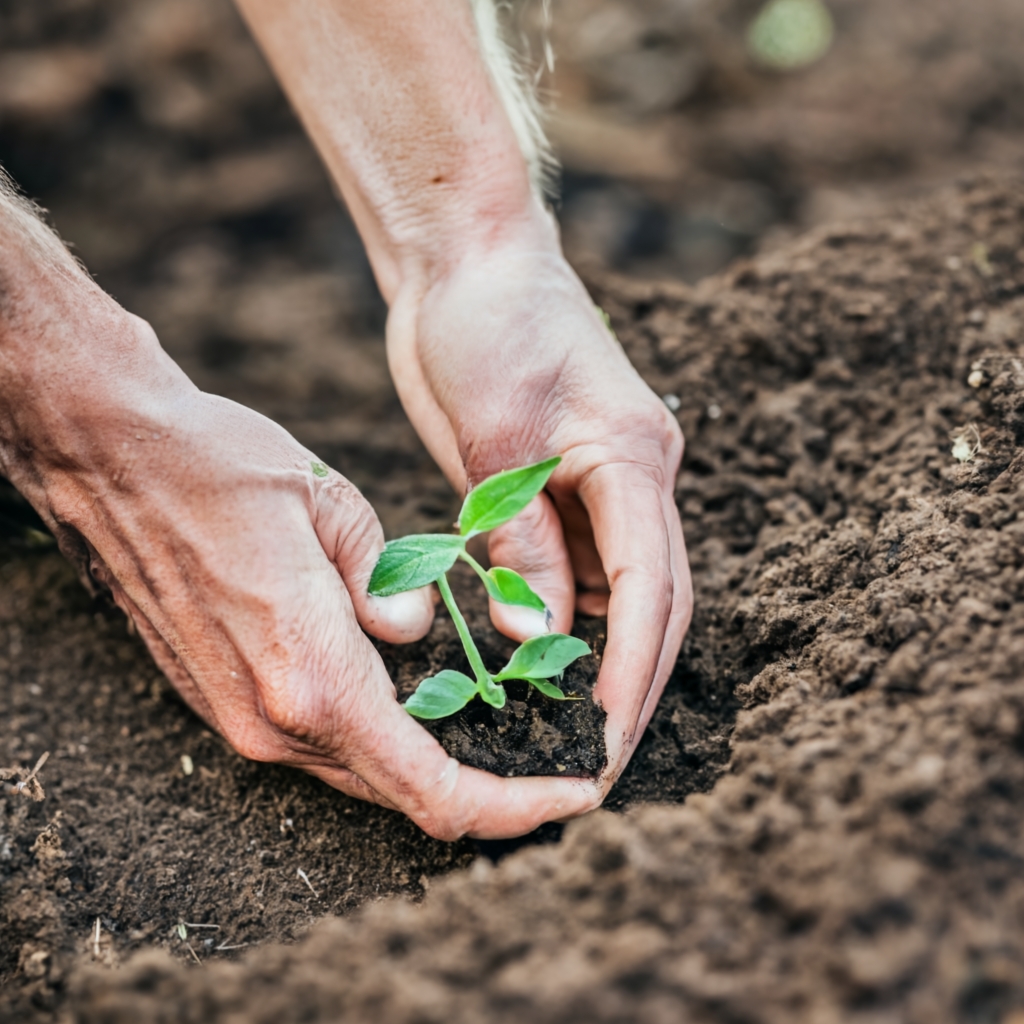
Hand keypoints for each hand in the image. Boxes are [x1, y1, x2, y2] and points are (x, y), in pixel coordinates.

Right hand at [1, 284, 602, 838]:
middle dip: (488, 791)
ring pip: (364, 771)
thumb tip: (415, 632)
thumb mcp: (330, 504)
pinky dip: (384, 740)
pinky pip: (323, 742)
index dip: (513, 807)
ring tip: (500, 732)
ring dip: (435, 765)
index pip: (432, 787)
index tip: (573, 794)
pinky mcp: (223, 700)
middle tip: (551, 760)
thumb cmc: (218, 467)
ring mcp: (241, 718)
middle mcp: (273, 719)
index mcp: (312, 674)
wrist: (107, 459)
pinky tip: (422, 704)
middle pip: (404, 793)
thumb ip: (386, 583)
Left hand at [387, 223, 693, 795]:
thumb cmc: (486, 323)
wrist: (468, 259)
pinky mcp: (559, 484)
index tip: (606, 739)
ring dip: (597, 656)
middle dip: (629, 681)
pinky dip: (561, 617)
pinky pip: (575, 566)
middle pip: (653, 601)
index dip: (632, 672)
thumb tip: (535, 637)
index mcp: (634, 458)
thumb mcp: (496, 438)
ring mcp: (600, 481)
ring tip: (559, 724)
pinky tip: (534, 656)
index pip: (650, 589)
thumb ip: (521, 539)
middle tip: (595, 758)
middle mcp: (634, 476)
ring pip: (616, 590)